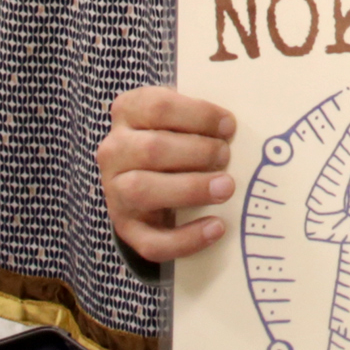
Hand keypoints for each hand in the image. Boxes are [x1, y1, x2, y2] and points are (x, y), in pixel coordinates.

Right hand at [96, 86, 236, 263]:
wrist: (149, 178)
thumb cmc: (176, 137)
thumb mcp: (182, 118)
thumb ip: (202, 118)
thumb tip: (234, 128)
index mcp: (128, 112)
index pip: (158, 108)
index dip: (197, 116)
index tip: (228, 126)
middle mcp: (114, 151)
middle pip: (152, 149)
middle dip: (197, 153)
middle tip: (226, 156)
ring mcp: (115, 191)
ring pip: (143, 191)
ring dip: (190, 189)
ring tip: (226, 187)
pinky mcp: (127, 228)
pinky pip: (151, 241)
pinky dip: (187, 238)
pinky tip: (216, 227)